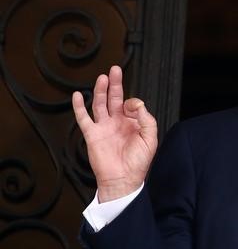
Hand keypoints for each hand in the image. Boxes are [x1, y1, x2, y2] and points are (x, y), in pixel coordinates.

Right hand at [72, 65, 157, 202]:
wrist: (123, 179)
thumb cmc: (138, 162)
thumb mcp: (150, 138)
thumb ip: (147, 119)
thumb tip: (138, 103)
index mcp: (133, 123)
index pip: (132, 104)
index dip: (133, 103)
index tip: (134, 109)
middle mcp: (118, 122)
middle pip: (115, 98)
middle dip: (115, 84)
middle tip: (115, 69)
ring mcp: (104, 127)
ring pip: (100, 104)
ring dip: (100, 91)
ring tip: (102, 77)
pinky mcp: (92, 134)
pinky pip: (84, 118)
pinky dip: (79, 107)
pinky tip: (77, 95)